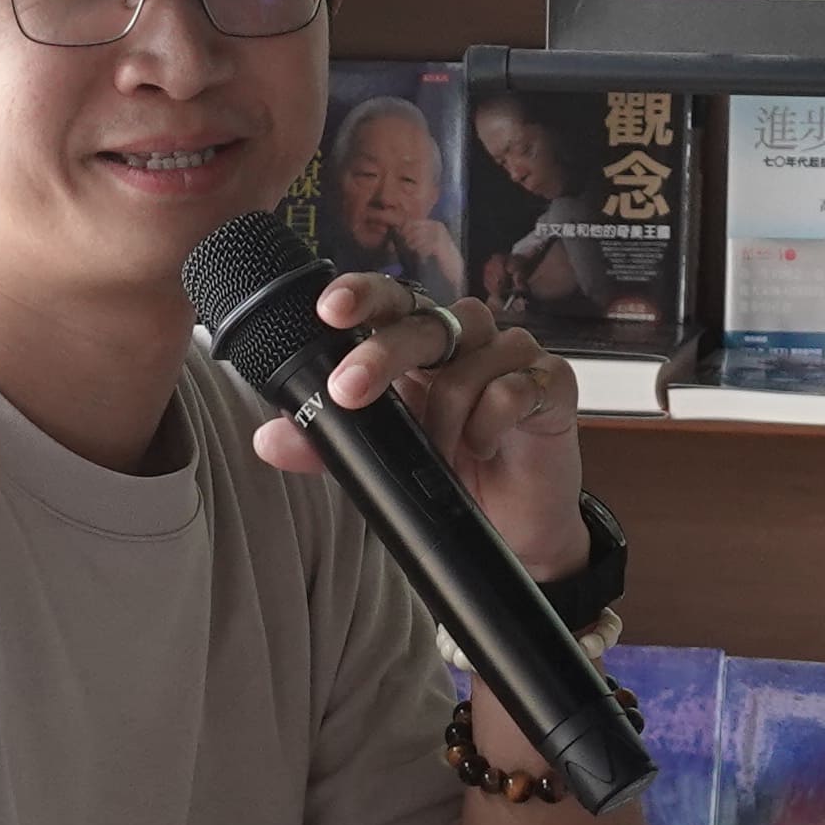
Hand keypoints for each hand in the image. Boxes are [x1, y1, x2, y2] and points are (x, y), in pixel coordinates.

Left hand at [245, 271, 588, 580]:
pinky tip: (483, 448)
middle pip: (425, 321)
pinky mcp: (553, 383)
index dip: (363, 295)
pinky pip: (512, 391)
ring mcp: (513, 356)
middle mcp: (467, 338)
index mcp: (422, 343)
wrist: (517, 528)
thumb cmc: (453, 475)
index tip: (329, 309)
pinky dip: (489, 424)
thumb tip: (271, 437)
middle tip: (349, 390)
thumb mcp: (383, 459)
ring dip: (443, 416)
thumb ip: (330, 444)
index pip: (391, 302)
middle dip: (381, 354)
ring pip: (467, 363)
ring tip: (442, 454)